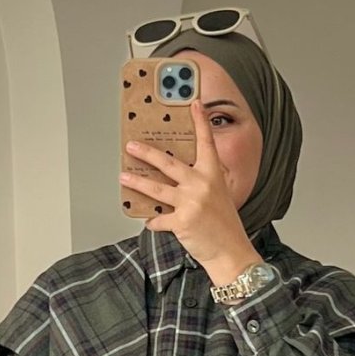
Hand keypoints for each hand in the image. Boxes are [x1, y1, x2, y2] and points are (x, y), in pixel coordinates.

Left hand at [120, 99, 252, 272]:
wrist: (231, 252)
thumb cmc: (225, 226)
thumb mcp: (220, 196)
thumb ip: (202, 182)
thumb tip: (177, 177)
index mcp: (213, 175)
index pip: (206, 142)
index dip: (200, 121)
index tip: (194, 103)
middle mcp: (201, 185)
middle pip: (169, 163)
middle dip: (147, 153)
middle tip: (131, 146)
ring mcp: (191, 203)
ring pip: (156, 189)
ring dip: (137, 183)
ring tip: (124, 177)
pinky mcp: (182, 222)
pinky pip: (159, 219)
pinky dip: (152, 221)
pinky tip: (148, 220)